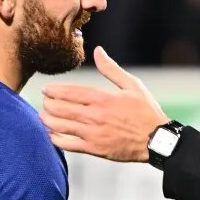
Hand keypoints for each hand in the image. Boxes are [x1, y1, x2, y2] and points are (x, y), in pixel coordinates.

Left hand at [41, 46, 168, 162]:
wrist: (156, 140)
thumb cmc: (146, 111)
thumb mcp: (133, 85)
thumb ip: (111, 69)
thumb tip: (97, 50)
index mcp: (103, 98)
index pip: (70, 92)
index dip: (54, 90)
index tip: (45, 89)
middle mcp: (95, 116)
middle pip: (60, 109)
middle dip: (48, 104)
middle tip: (44, 102)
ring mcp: (93, 134)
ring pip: (60, 126)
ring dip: (48, 120)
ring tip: (43, 116)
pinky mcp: (94, 149)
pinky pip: (68, 145)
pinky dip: (56, 139)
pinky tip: (52, 135)